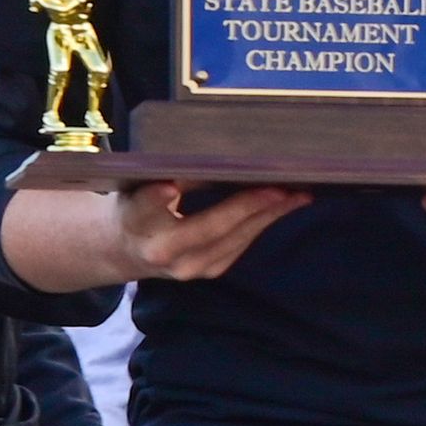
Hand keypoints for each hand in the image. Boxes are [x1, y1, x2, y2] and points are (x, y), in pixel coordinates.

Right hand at [114, 180, 306, 280]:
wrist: (127, 250)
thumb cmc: (137, 206)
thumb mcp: (140, 186)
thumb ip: (170, 174)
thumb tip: (214, 153)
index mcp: (135, 221)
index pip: (146, 207)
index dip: (157, 197)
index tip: (168, 186)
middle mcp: (162, 251)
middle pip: (207, 227)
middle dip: (247, 207)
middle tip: (279, 187)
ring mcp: (189, 267)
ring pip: (234, 238)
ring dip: (269, 215)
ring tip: (298, 194)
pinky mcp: (210, 271)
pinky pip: (242, 244)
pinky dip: (264, 222)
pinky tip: (285, 205)